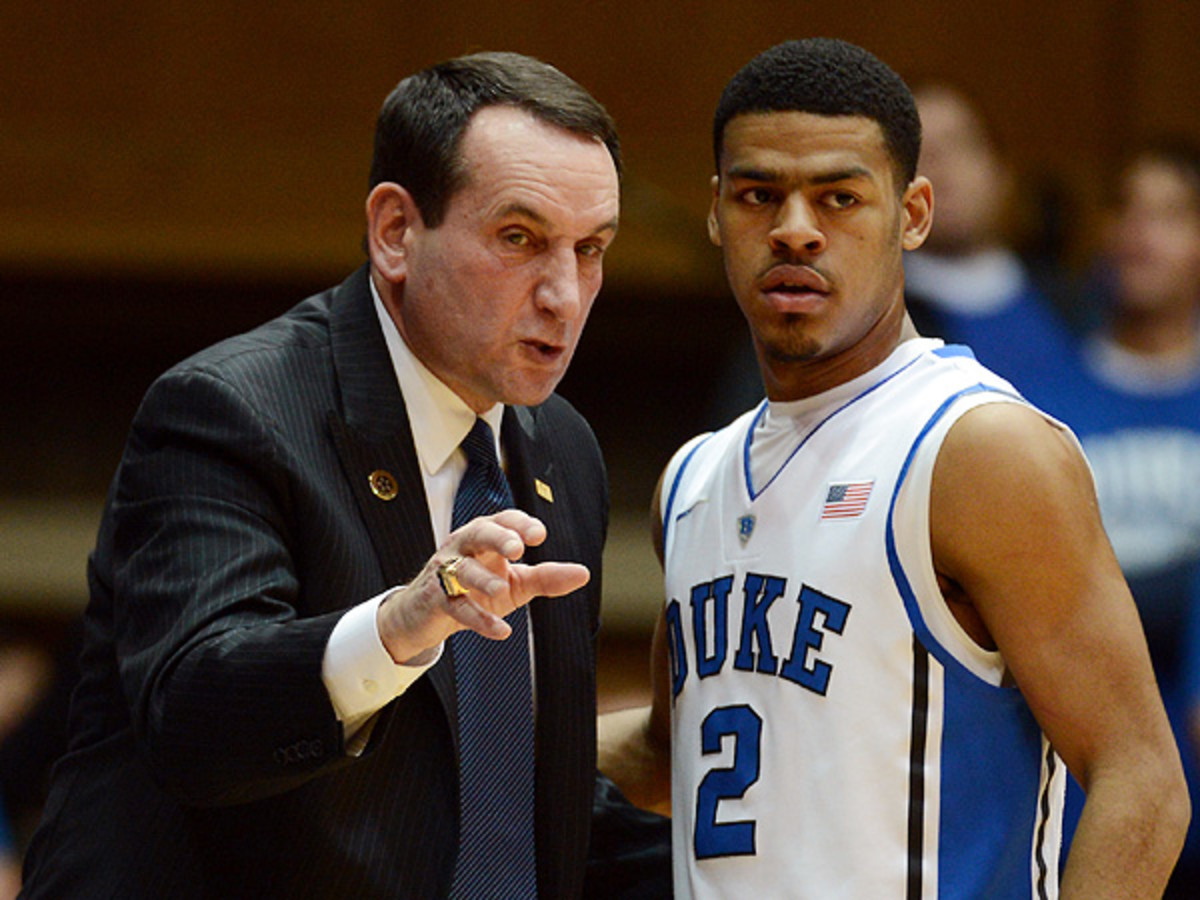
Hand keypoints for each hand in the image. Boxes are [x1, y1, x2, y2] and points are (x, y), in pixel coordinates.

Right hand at [376, 509, 589, 661]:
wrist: (424, 615)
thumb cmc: (474, 590)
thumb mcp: (515, 583)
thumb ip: (546, 577)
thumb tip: (583, 573)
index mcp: (485, 537)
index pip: (503, 520)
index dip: (520, 525)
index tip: (540, 535)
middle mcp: (464, 548)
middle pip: (479, 533)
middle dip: (497, 538)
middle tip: (517, 549)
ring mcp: (446, 574)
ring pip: (462, 570)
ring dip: (482, 579)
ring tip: (501, 590)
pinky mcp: (436, 601)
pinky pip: (457, 607)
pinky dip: (479, 619)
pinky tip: (501, 631)